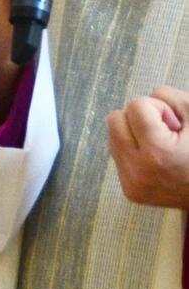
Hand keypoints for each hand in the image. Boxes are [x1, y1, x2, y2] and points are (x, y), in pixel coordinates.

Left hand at [107, 86, 188, 208]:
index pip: (135, 106)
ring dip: (134, 134)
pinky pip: (118, 156)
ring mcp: (132, 183)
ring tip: (162, 147)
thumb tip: (145, 99)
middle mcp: (138, 170)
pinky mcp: (130, 191)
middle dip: (139, 118)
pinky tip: (157, 160)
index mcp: (157, 152)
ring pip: (112, 136)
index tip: (176, 125)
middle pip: (114, 119)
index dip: (159, 108)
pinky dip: (135, 152)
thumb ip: (169, 97)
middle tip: (165, 133)